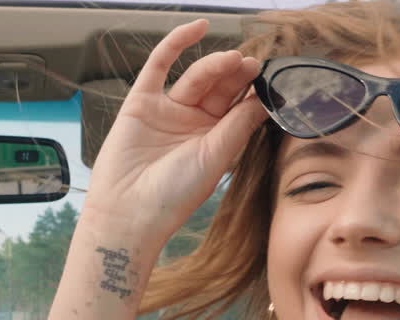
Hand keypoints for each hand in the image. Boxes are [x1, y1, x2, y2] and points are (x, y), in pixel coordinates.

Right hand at [83, 19, 266, 250]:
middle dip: (237, 75)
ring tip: (233, 59)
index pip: (238, 105)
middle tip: (252, 65)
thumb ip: (239, 124)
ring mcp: (167, 110)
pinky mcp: (141, 102)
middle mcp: (192, 123)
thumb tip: (265, 97)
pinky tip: (198, 28)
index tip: (269, 78)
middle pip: (220, 88)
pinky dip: (177, 44)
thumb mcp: (216, 157)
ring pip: (196, 77)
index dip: (253, 90)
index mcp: (214, 139)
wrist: (129, 211)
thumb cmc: (173, 195)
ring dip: (215, 65)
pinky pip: (160, 65)